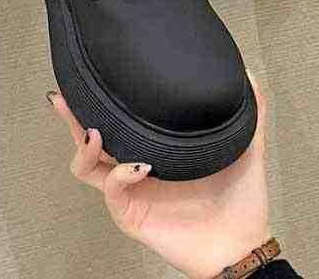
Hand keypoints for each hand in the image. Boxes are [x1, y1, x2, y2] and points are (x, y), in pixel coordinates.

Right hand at [48, 74, 268, 278]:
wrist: (243, 243)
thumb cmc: (242, 201)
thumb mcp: (248, 145)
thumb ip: (252, 111)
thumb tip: (250, 75)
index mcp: (158, 148)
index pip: (121, 120)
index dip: (103, 100)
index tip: (95, 75)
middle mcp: (138, 167)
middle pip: (92, 139)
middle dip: (74, 117)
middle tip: (67, 96)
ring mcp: (133, 191)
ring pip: (88, 166)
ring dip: (84, 146)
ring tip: (95, 130)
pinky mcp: (133, 214)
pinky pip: (112, 190)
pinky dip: (120, 174)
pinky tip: (137, 164)